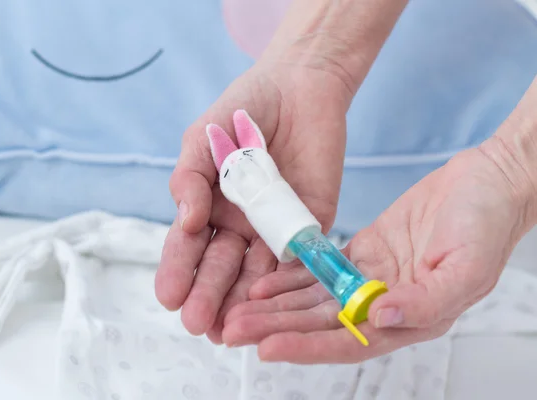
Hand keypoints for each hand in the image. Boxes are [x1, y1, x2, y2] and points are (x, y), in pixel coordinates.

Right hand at [154, 58, 351, 342]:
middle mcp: (239, 225)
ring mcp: (274, 228)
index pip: (189, 247)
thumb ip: (190, 178)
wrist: (299, 87)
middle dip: (208, 294)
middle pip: (221, 267)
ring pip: (257, 272)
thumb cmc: (242, 111)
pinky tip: (272, 302)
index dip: (178, 271)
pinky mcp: (310, 224)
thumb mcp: (203, 140)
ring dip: (243, 302)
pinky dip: (286, 281)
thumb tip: (184, 220)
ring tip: (229, 328)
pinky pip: (298, 257)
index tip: (169, 297)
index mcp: (208, 208)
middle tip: (197, 323)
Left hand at [222, 143, 533, 361]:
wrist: (487, 183)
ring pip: (314, 299)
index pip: (349, 341)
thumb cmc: (487, 225)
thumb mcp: (467, 267)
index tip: (267, 347)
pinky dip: (292, 276)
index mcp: (410, 316)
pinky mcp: (362, 252)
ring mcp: (370, 278)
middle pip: (320, 324)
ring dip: (275, 306)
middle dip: (276, 328)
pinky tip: (264, 281)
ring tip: (238, 309)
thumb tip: (380, 317)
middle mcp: (384, 304)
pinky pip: (320, 269)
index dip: (307, 347)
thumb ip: (426, 301)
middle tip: (233, 329)